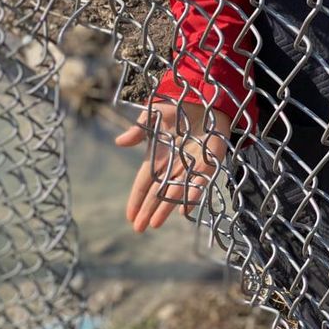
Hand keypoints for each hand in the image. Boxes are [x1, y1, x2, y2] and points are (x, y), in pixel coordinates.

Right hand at [115, 101, 230, 232]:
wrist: (204, 99)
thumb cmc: (178, 108)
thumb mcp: (154, 116)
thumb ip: (139, 130)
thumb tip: (119, 142)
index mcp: (158, 157)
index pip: (144, 183)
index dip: (136, 199)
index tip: (130, 216)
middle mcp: (173, 166)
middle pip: (157, 193)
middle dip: (148, 210)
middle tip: (139, 229)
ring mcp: (190, 167)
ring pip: (175, 192)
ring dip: (165, 208)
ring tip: (155, 223)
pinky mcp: (209, 163)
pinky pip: (198, 182)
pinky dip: (191, 196)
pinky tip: (184, 209)